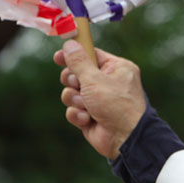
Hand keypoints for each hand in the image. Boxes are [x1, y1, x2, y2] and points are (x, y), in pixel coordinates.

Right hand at [54, 40, 145, 158]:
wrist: (124, 138)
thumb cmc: (116, 105)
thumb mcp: (95, 79)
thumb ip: (79, 62)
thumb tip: (70, 45)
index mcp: (116, 68)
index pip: (91, 54)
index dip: (74, 55)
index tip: (58, 57)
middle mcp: (108, 82)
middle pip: (76, 73)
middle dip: (73, 81)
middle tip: (79, 85)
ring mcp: (98, 99)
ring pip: (71, 92)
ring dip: (75, 100)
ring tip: (86, 106)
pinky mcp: (90, 115)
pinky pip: (73, 109)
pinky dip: (77, 114)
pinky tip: (88, 119)